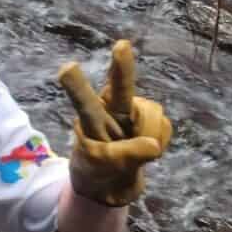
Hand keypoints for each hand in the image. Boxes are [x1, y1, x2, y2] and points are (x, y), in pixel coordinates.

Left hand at [57, 40, 172, 205]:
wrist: (110, 186)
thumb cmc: (95, 170)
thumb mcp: (101, 166)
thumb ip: (125, 155)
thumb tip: (154, 145)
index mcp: (91, 117)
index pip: (84, 102)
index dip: (77, 86)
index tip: (66, 67)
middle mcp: (113, 108)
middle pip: (120, 88)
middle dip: (122, 67)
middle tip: (120, 45)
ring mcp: (135, 114)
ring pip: (152, 115)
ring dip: (148, 136)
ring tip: (134, 153)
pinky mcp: (154, 123)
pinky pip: (165, 129)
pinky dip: (159, 144)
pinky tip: (146, 150)